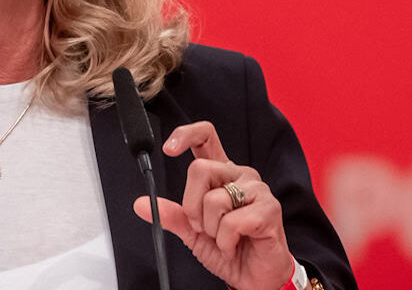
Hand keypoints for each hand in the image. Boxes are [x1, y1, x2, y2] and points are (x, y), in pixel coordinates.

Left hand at [133, 121, 293, 289]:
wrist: (254, 277)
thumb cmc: (230, 249)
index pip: (205, 137)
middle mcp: (240, 175)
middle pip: (199, 169)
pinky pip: (231, 222)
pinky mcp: (269, 209)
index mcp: (221, 174)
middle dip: (191, 206)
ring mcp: (257, 190)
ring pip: (214, 198)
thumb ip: (171, 215)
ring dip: (211, 228)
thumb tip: (141, 204)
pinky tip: (234, 244)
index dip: (185, 135)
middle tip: (203, 226)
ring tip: (224, 238)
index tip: (169, 149)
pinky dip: (225, 240)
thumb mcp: (192, 232)